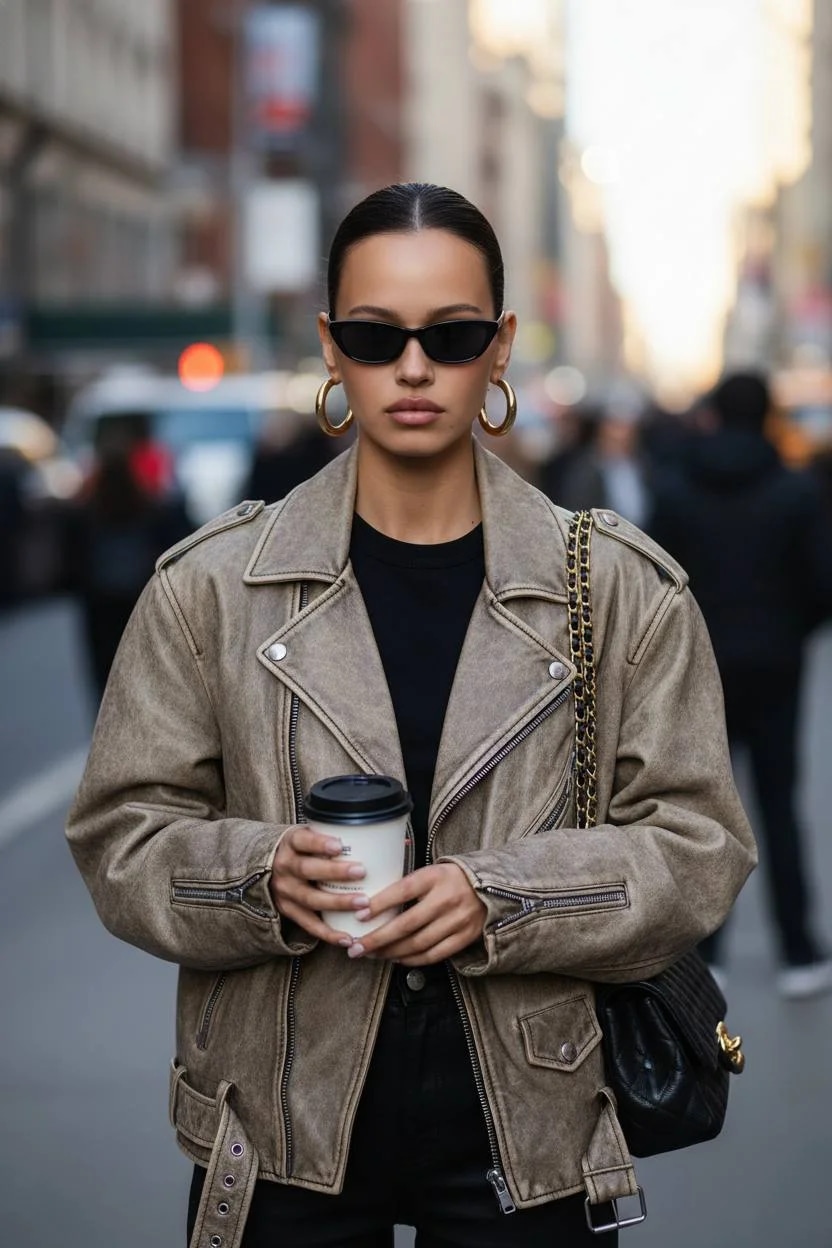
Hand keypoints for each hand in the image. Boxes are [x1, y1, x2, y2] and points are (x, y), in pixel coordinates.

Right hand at [270, 825, 368, 946]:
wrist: (269, 866)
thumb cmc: (303, 848)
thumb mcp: (310, 834)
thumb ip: (335, 834)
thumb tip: (389, 837)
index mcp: (291, 843)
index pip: (302, 841)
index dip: (319, 844)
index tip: (339, 846)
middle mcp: (284, 867)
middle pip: (307, 870)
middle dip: (335, 872)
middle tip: (361, 872)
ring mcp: (285, 891)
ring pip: (310, 899)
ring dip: (337, 902)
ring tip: (362, 903)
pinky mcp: (288, 911)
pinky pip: (309, 924)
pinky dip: (328, 933)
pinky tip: (347, 937)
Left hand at [344, 863, 486, 964]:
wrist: (492, 887)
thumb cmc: (450, 879)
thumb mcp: (431, 871)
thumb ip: (407, 884)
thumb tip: (370, 899)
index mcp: (435, 877)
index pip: (402, 891)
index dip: (379, 904)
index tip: (359, 915)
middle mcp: (446, 899)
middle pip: (406, 924)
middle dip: (377, 938)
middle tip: (356, 947)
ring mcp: (457, 920)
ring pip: (417, 944)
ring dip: (390, 952)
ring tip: (372, 955)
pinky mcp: (464, 937)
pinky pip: (433, 955)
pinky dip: (412, 960)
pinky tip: (396, 958)